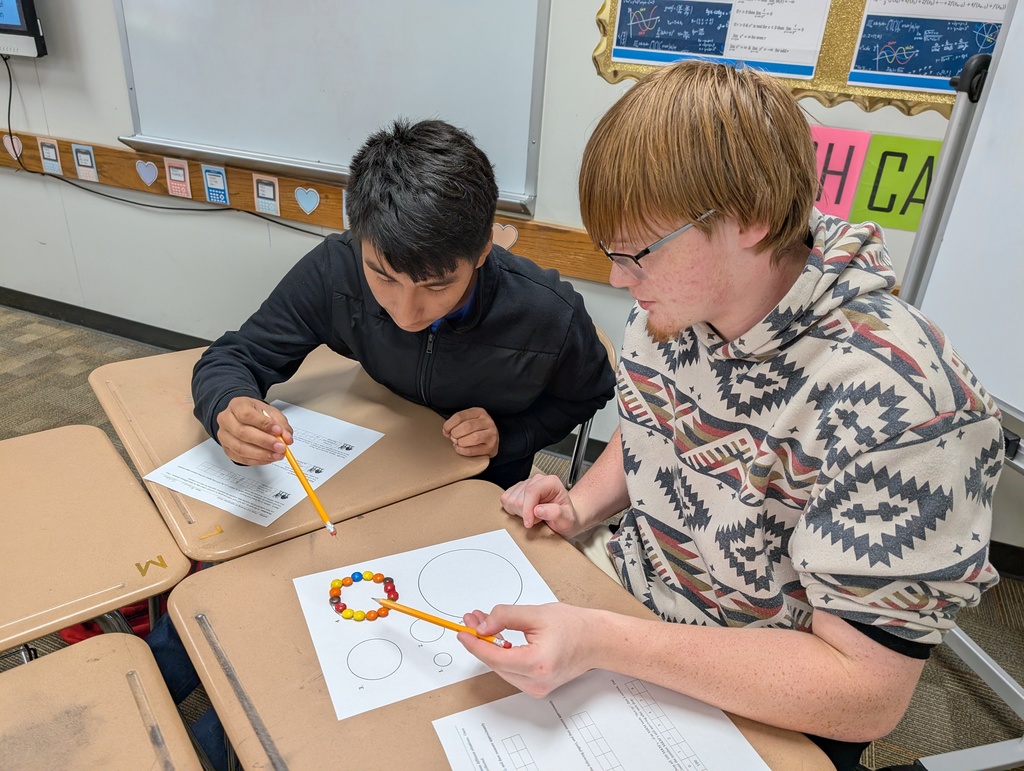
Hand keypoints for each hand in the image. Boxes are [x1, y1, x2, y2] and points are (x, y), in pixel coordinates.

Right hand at [215, 397, 291, 464]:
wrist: (244, 417)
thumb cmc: (257, 413)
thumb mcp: (271, 412)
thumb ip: (281, 424)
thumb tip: (287, 438)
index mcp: (237, 405)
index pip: (247, 415)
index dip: (263, 424)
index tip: (278, 431)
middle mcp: (226, 420)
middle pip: (242, 432)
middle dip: (264, 442)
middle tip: (280, 446)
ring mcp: (224, 436)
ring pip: (240, 448)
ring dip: (261, 454)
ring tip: (276, 455)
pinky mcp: (227, 449)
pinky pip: (241, 458)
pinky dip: (257, 460)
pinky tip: (268, 458)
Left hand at [443, 407, 498, 457]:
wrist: (491, 441)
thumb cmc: (476, 430)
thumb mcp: (468, 420)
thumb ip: (457, 424)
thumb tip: (446, 432)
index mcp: (479, 412)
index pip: (460, 416)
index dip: (449, 424)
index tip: (445, 430)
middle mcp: (487, 421)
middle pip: (467, 426)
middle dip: (455, 434)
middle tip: (453, 438)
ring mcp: (491, 434)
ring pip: (473, 438)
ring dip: (460, 442)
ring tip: (457, 443)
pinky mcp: (490, 447)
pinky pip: (474, 450)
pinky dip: (463, 450)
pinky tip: (460, 449)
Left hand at [457, 603, 599, 697]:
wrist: (596, 640)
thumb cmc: (574, 626)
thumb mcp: (536, 614)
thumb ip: (505, 617)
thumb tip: (482, 626)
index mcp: (537, 664)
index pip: (495, 657)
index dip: (475, 644)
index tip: (462, 632)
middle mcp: (536, 682)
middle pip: (495, 663)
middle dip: (481, 641)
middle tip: (473, 620)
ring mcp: (537, 688)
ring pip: (501, 668)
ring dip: (490, 647)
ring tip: (485, 624)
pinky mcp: (537, 687)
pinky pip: (511, 671)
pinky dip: (503, 655)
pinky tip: (499, 638)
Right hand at [500, 474, 581, 536]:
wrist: (565, 518)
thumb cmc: (567, 518)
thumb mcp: (567, 519)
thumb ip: (555, 513)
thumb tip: (538, 510)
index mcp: (551, 482)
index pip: (531, 491)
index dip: (527, 509)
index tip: (529, 523)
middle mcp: (537, 480)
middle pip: (518, 497)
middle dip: (525, 514)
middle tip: (538, 520)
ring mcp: (526, 484)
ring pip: (510, 499)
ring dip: (519, 513)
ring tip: (533, 516)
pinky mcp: (518, 490)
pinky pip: (505, 499)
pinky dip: (512, 510)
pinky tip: (525, 513)